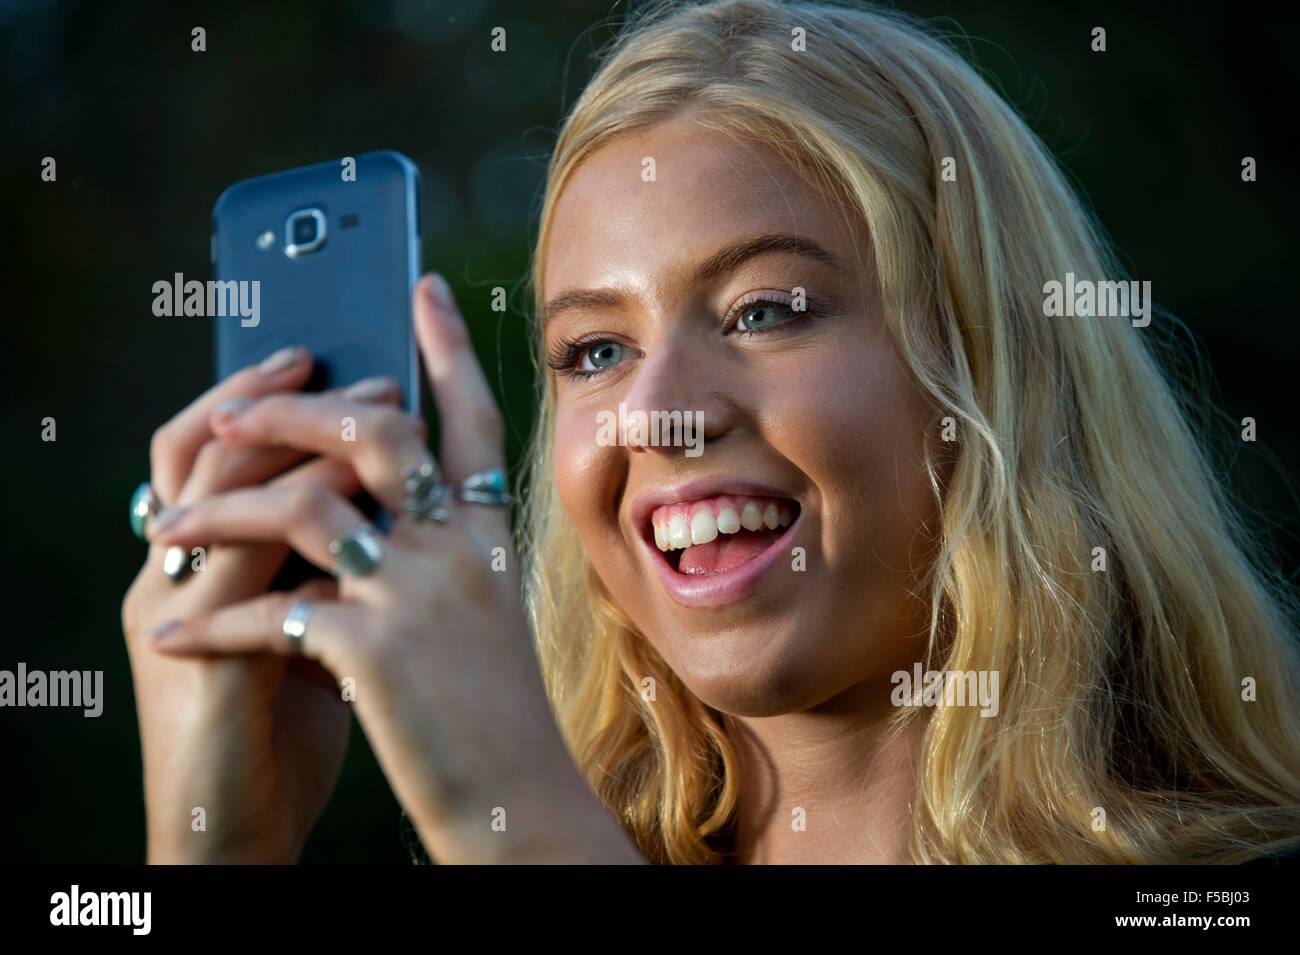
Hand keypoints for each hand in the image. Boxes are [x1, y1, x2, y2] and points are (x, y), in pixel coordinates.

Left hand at [147, 275, 643, 862]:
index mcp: (486, 534)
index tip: (418, 284)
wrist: (514, 795)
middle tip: (234, 411)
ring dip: (218, 514)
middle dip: (291, 412)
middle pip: (375, 433)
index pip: (472, 417)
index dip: (446, 347)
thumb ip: (436, 548)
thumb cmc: (493, 708)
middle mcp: (457, 547)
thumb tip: (361, 499)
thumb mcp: (481, 612)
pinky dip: (208, 624)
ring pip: (303, 507)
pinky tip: (173, 634)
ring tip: (164, 532)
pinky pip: (268, 612)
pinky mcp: (373, 650)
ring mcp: (417, 594)